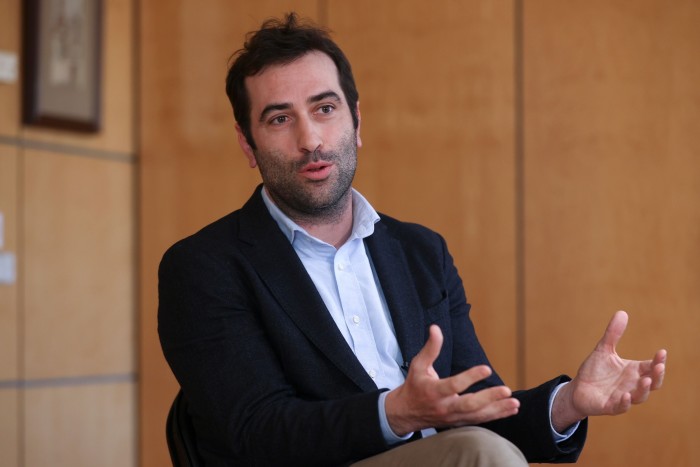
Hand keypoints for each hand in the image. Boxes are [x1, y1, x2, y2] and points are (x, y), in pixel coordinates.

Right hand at [385, 325, 519, 435]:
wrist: (406, 413)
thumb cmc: (415, 385)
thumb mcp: (418, 365)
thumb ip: (430, 348)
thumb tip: (436, 328)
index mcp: (434, 391)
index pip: (454, 385)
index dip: (470, 377)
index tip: (486, 368)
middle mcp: (444, 407)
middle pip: (469, 405)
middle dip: (489, 398)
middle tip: (506, 390)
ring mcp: (453, 417)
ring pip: (477, 416)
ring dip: (497, 410)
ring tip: (514, 402)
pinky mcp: (459, 422)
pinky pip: (479, 420)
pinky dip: (496, 415)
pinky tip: (511, 409)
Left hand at [552, 310, 666, 431]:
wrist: (578, 389)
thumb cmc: (595, 371)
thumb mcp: (603, 350)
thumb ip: (613, 334)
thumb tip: (622, 312)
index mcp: (633, 371)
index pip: (651, 366)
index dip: (658, 361)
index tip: (662, 352)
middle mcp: (632, 385)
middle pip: (652, 383)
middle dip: (657, 376)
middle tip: (659, 366)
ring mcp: (623, 397)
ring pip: (640, 396)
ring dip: (643, 390)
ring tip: (645, 380)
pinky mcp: (610, 406)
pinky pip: (621, 407)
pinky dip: (624, 402)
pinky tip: (626, 396)